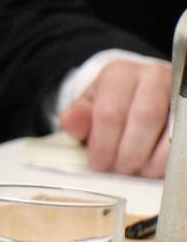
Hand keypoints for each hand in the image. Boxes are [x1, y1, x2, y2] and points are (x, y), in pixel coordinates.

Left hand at [59, 60, 171, 176]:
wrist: (145, 90)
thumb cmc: (115, 101)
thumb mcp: (92, 104)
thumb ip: (79, 115)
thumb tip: (70, 124)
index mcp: (121, 73)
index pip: (110, 110)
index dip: (103, 143)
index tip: (99, 164)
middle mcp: (153, 77)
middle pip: (145, 118)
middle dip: (130, 152)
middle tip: (120, 170)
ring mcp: (178, 92)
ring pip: (171, 130)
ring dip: (153, 159)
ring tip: (138, 171)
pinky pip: (183, 140)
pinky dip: (168, 159)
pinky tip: (156, 167)